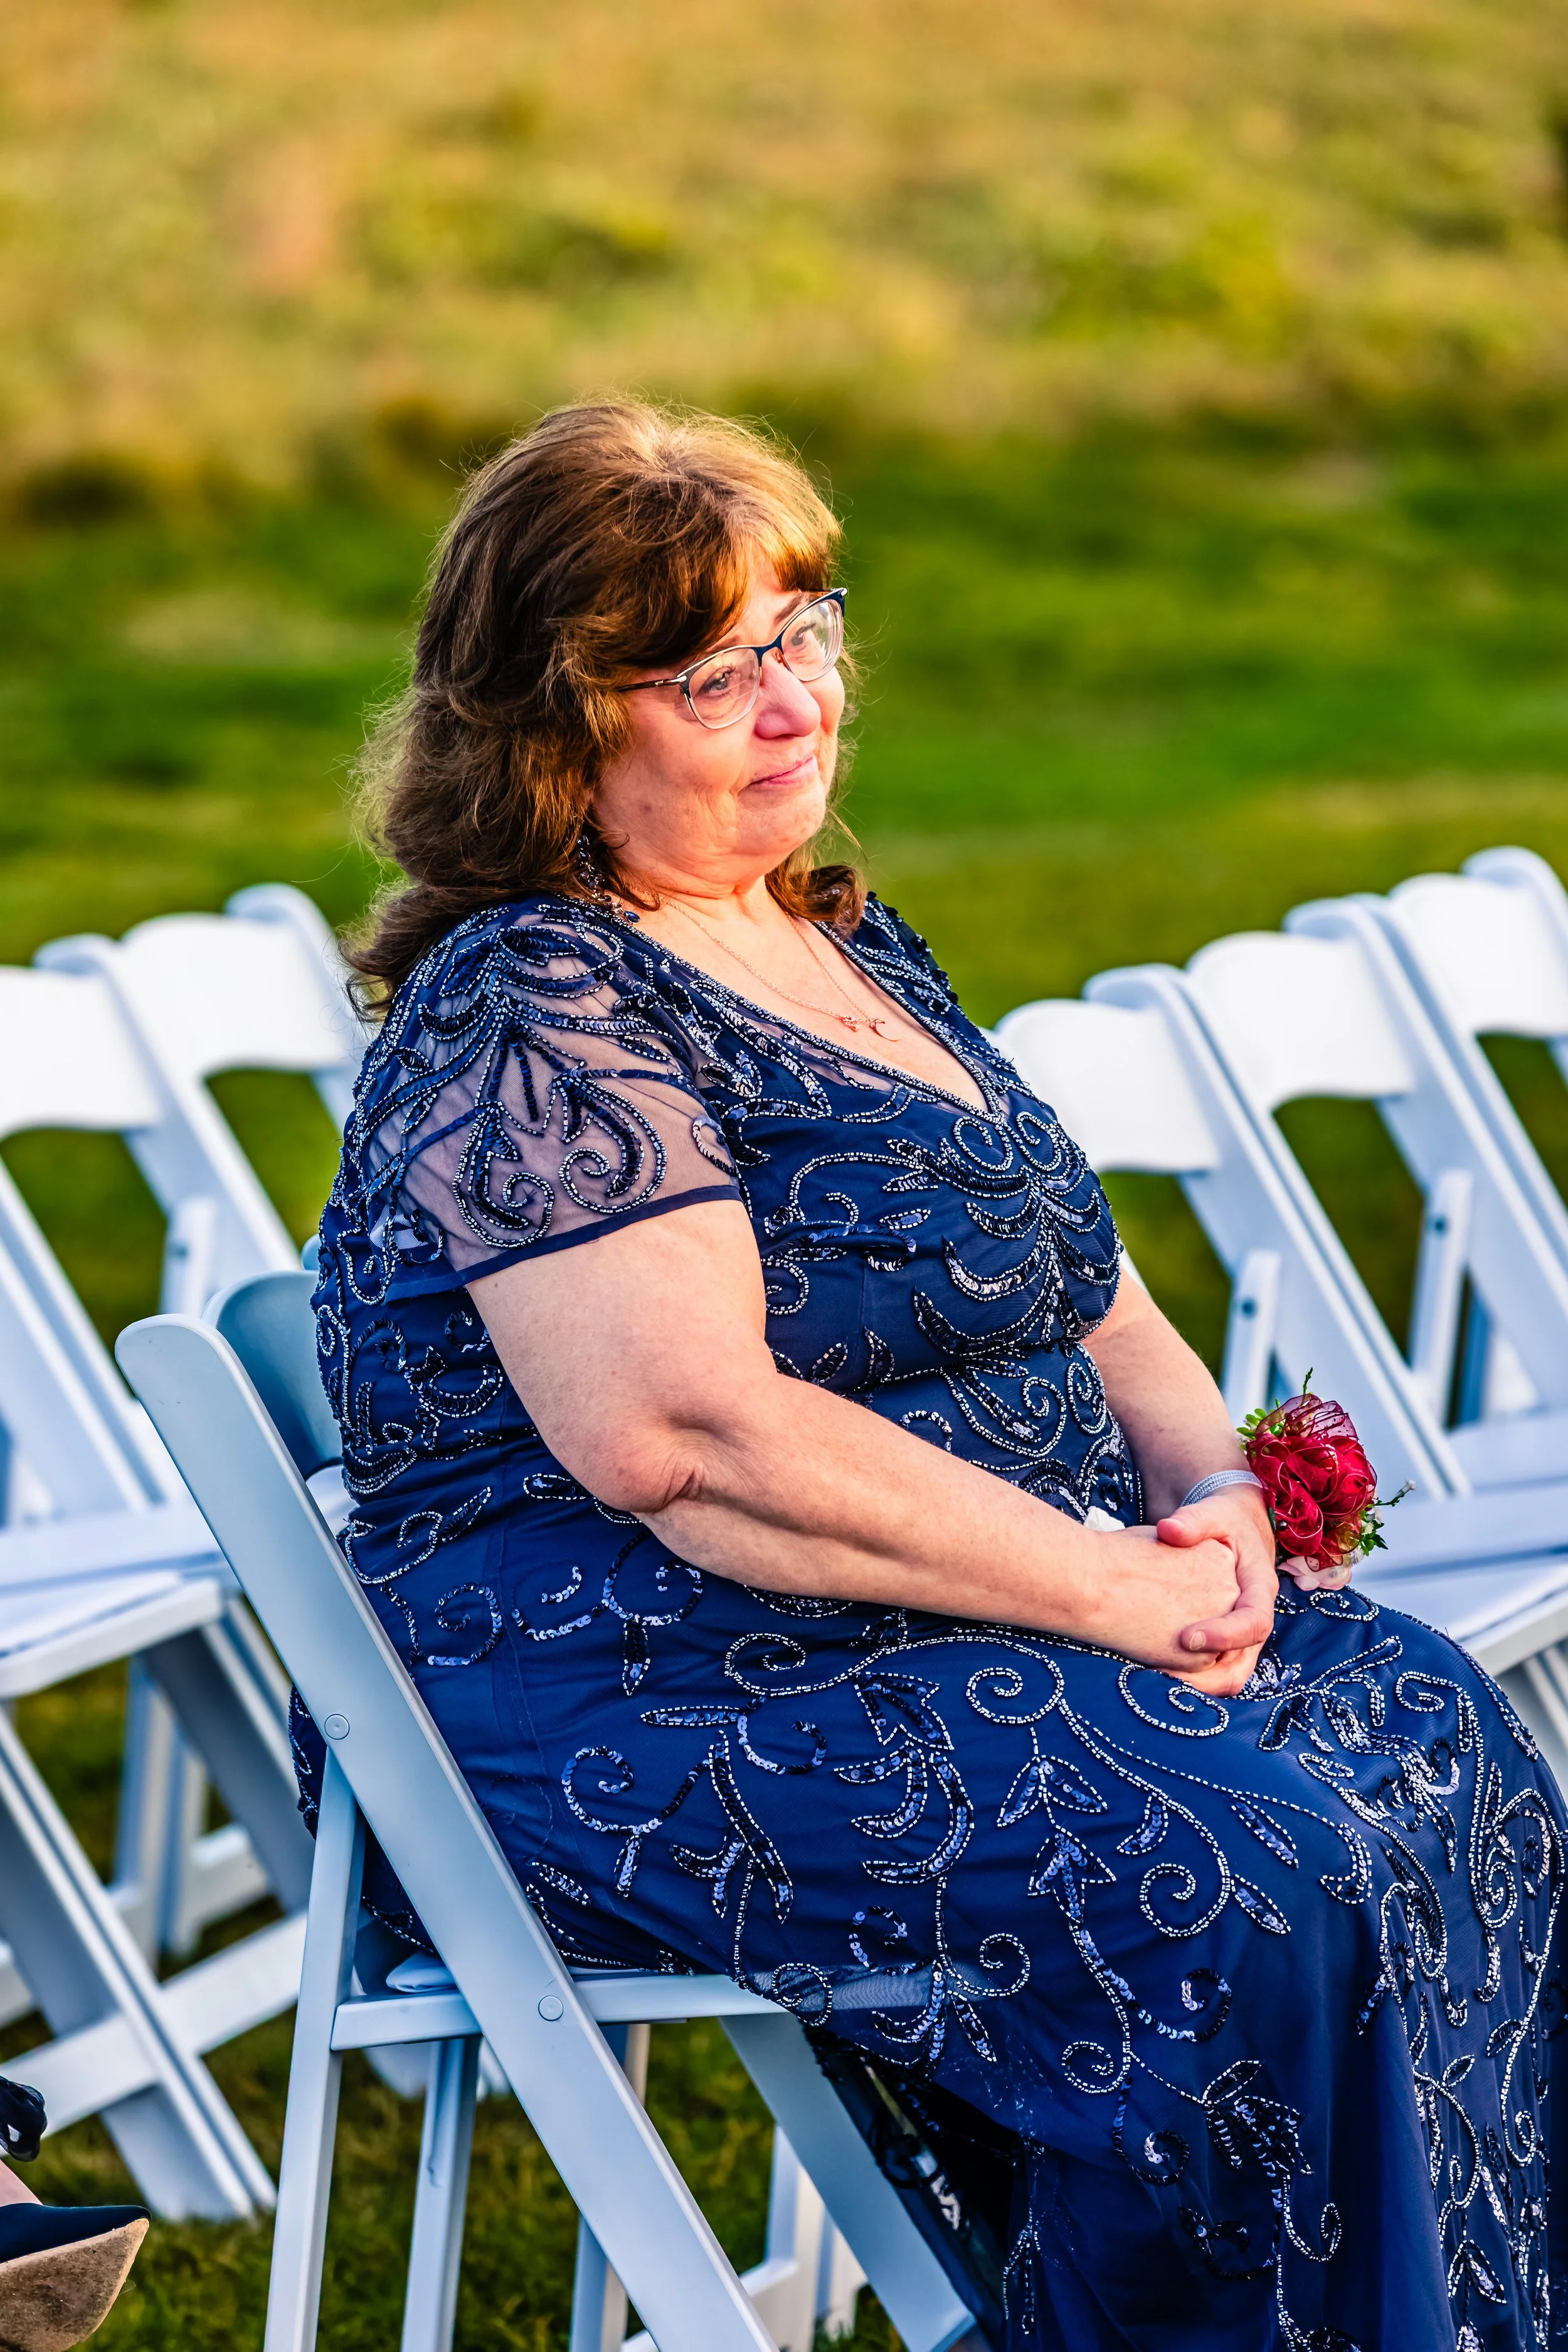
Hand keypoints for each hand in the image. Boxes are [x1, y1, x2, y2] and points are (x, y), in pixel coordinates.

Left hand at [1156, 1486, 1276, 1692]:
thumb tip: (1168, 1529)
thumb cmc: (1224, 1521)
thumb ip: (1194, 1521)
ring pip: (1229, 1674)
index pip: (1255, 1622)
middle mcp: (1256, 1617)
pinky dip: (1190, 1676)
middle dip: (1207, 1677)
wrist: (1237, 1529)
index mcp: (1261, 1588)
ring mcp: (1241, 1634)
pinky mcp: (1225, 1641)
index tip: (1187, 1638)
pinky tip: (1156, 1670)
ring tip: (1156, 1681)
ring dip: (1197, 1684)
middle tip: (1164, 1676)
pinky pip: (1214, 1669)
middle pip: (1243, 1664)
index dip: (1225, 1636)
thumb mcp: (1213, 1513)